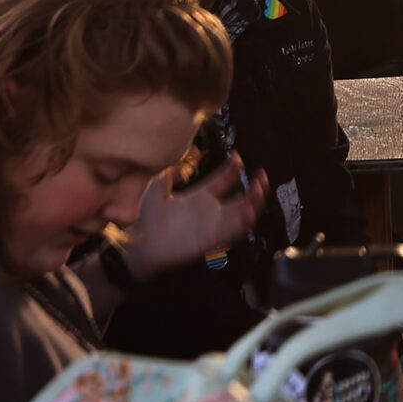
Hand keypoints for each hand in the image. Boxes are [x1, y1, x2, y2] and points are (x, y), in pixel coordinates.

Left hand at [121, 155, 266, 281]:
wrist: (140, 244)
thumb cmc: (147, 219)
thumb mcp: (156, 189)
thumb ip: (170, 174)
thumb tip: (179, 163)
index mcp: (199, 197)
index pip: (223, 180)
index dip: (232, 168)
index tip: (237, 157)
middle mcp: (210, 211)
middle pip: (240, 199)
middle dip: (255, 188)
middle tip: (262, 177)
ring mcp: (211, 226)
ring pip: (241, 215)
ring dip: (254, 204)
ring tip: (260, 191)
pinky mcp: (210, 240)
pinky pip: (232, 233)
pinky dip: (244, 224)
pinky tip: (250, 213)